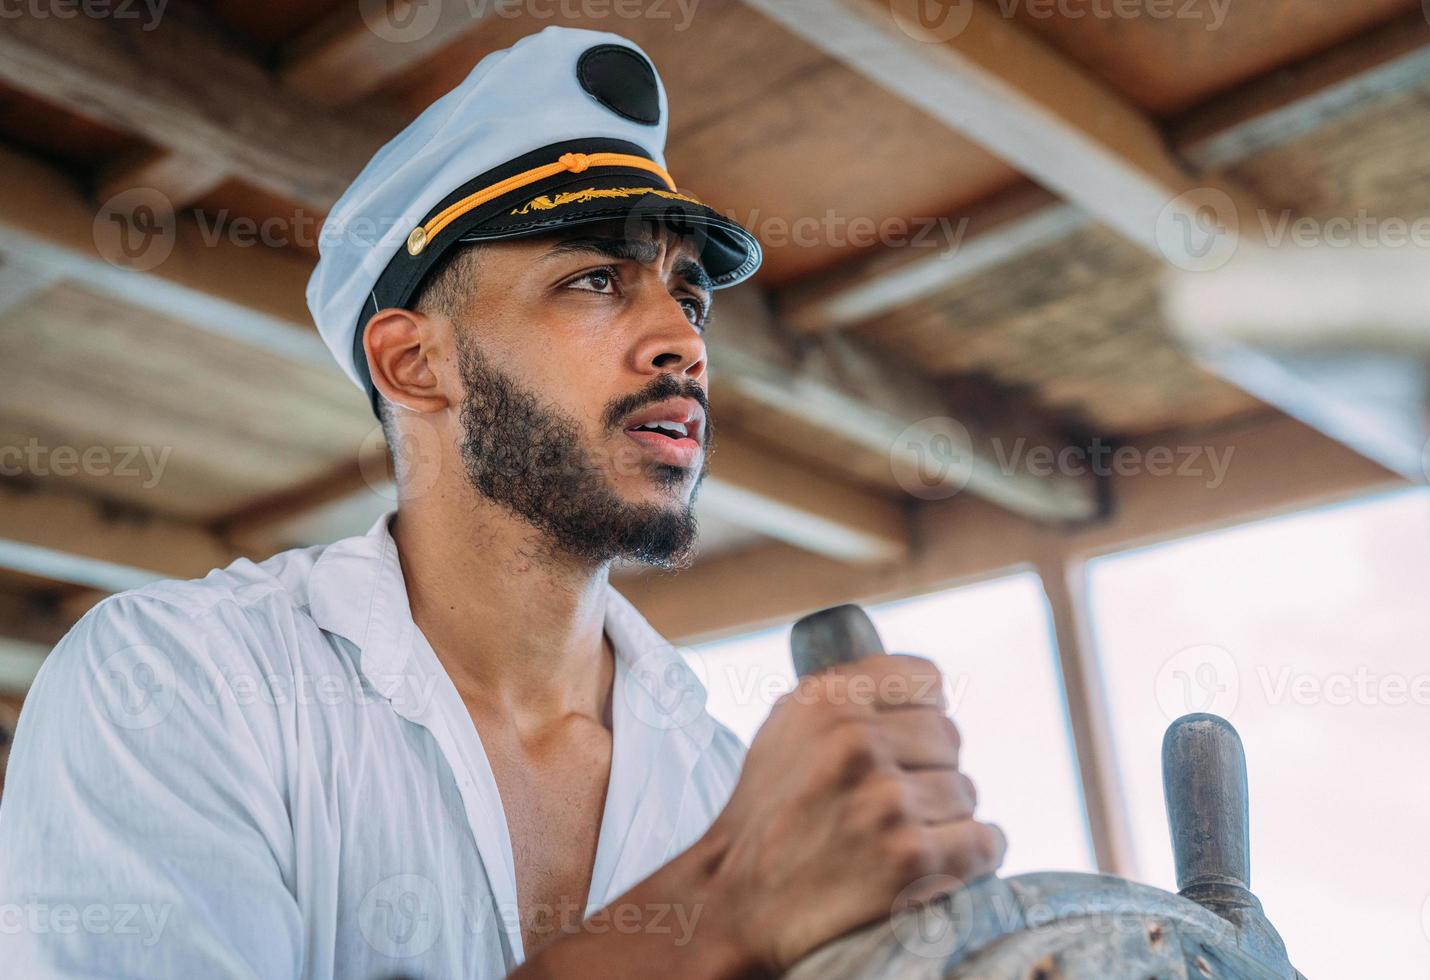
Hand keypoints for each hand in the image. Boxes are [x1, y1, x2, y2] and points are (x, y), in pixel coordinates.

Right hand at [698, 654, 1004, 973]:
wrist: (738, 901)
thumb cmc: (767, 812)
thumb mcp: (787, 727)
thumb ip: (848, 694)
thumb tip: (924, 688)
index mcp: (828, 699)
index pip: (926, 681)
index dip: (920, 714)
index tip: (905, 743)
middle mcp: (858, 742)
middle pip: (949, 738)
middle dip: (929, 769)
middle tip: (890, 802)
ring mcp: (887, 801)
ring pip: (965, 792)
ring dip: (944, 817)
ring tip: (898, 836)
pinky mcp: (912, 858)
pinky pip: (984, 842)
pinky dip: (975, 853)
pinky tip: (942, 860)